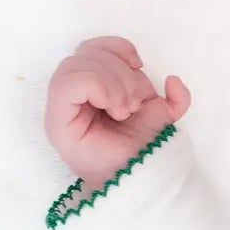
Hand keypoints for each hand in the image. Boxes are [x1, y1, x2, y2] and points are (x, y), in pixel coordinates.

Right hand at [43, 36, 190, 191]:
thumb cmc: (142, 151)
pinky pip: (67, 84)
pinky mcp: (56, 122)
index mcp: (90, 90)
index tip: (139, 67)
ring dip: (111, 82)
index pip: (90, 48)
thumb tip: (173, 80)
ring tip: (126, 109)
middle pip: (84, 53)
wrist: (138, 181)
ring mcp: (60, 110)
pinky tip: (115, 108)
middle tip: (134, 102)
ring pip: (74, 65)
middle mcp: (70, 98)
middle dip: (119, 71)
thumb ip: (172, 98)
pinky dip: (98, 87)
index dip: (116, 48)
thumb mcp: (162, 117)